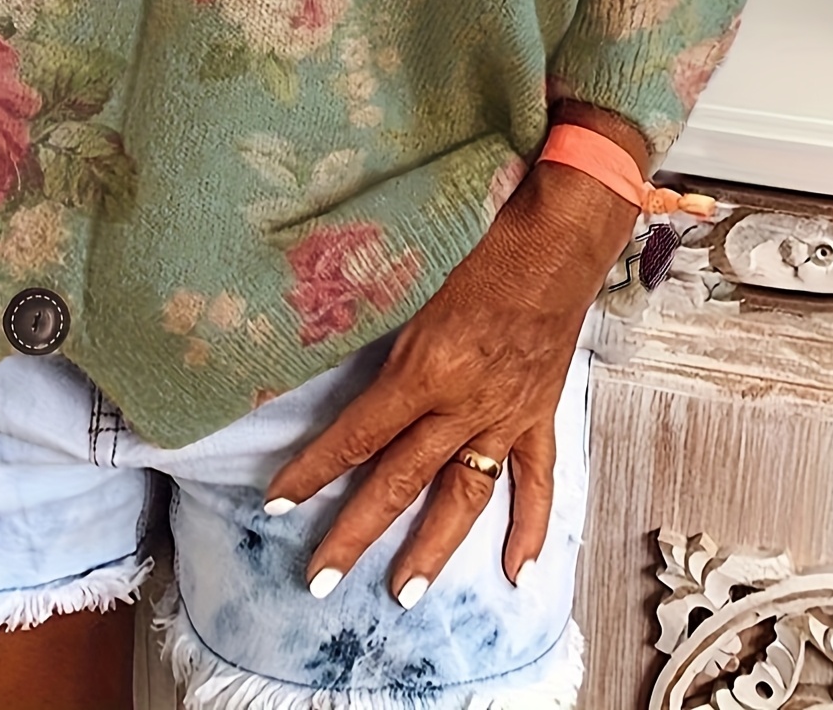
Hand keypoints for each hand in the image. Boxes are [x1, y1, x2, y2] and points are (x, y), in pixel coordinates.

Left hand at [263, 112, 643, 605]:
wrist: (555, 237)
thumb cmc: (479, 243)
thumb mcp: (411, 282)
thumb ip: (377, 326)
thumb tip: (324, 346)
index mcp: (425, 368)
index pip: (357, 433)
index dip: (313, 469)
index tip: (276, 501)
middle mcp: (463, 403)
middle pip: (400, 480)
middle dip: (355, 533)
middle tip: (319, 579)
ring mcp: (505, 415)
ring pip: (463, 496)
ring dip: (432, 549)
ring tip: (403, 595)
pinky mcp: (538, 412)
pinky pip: (535, 480)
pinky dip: (529, 527)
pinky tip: (517, 571)